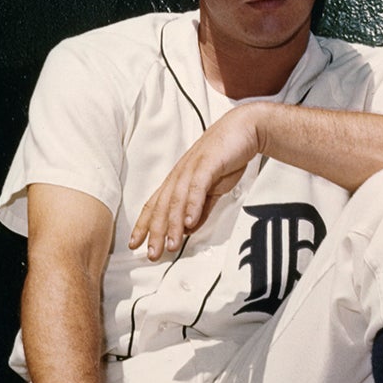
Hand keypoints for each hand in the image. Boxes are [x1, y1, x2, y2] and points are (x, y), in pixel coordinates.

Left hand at [129, 103, 263, 260]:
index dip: (144, 225)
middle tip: (151, 254)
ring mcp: (192, 168)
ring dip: (172, 225)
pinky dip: (192, 206)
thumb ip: (201, 209)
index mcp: (178, 180)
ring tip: (170, 244)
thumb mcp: (213, 189)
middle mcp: (180, 174)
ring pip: (176, 200)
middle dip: (154, 232)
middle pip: (161, 207)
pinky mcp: (208, 164)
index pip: (155, 205)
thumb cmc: (228, 155)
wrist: (246, 129)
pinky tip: (189, 223)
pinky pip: (197, 188)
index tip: (136, 244)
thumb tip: (189, 229)